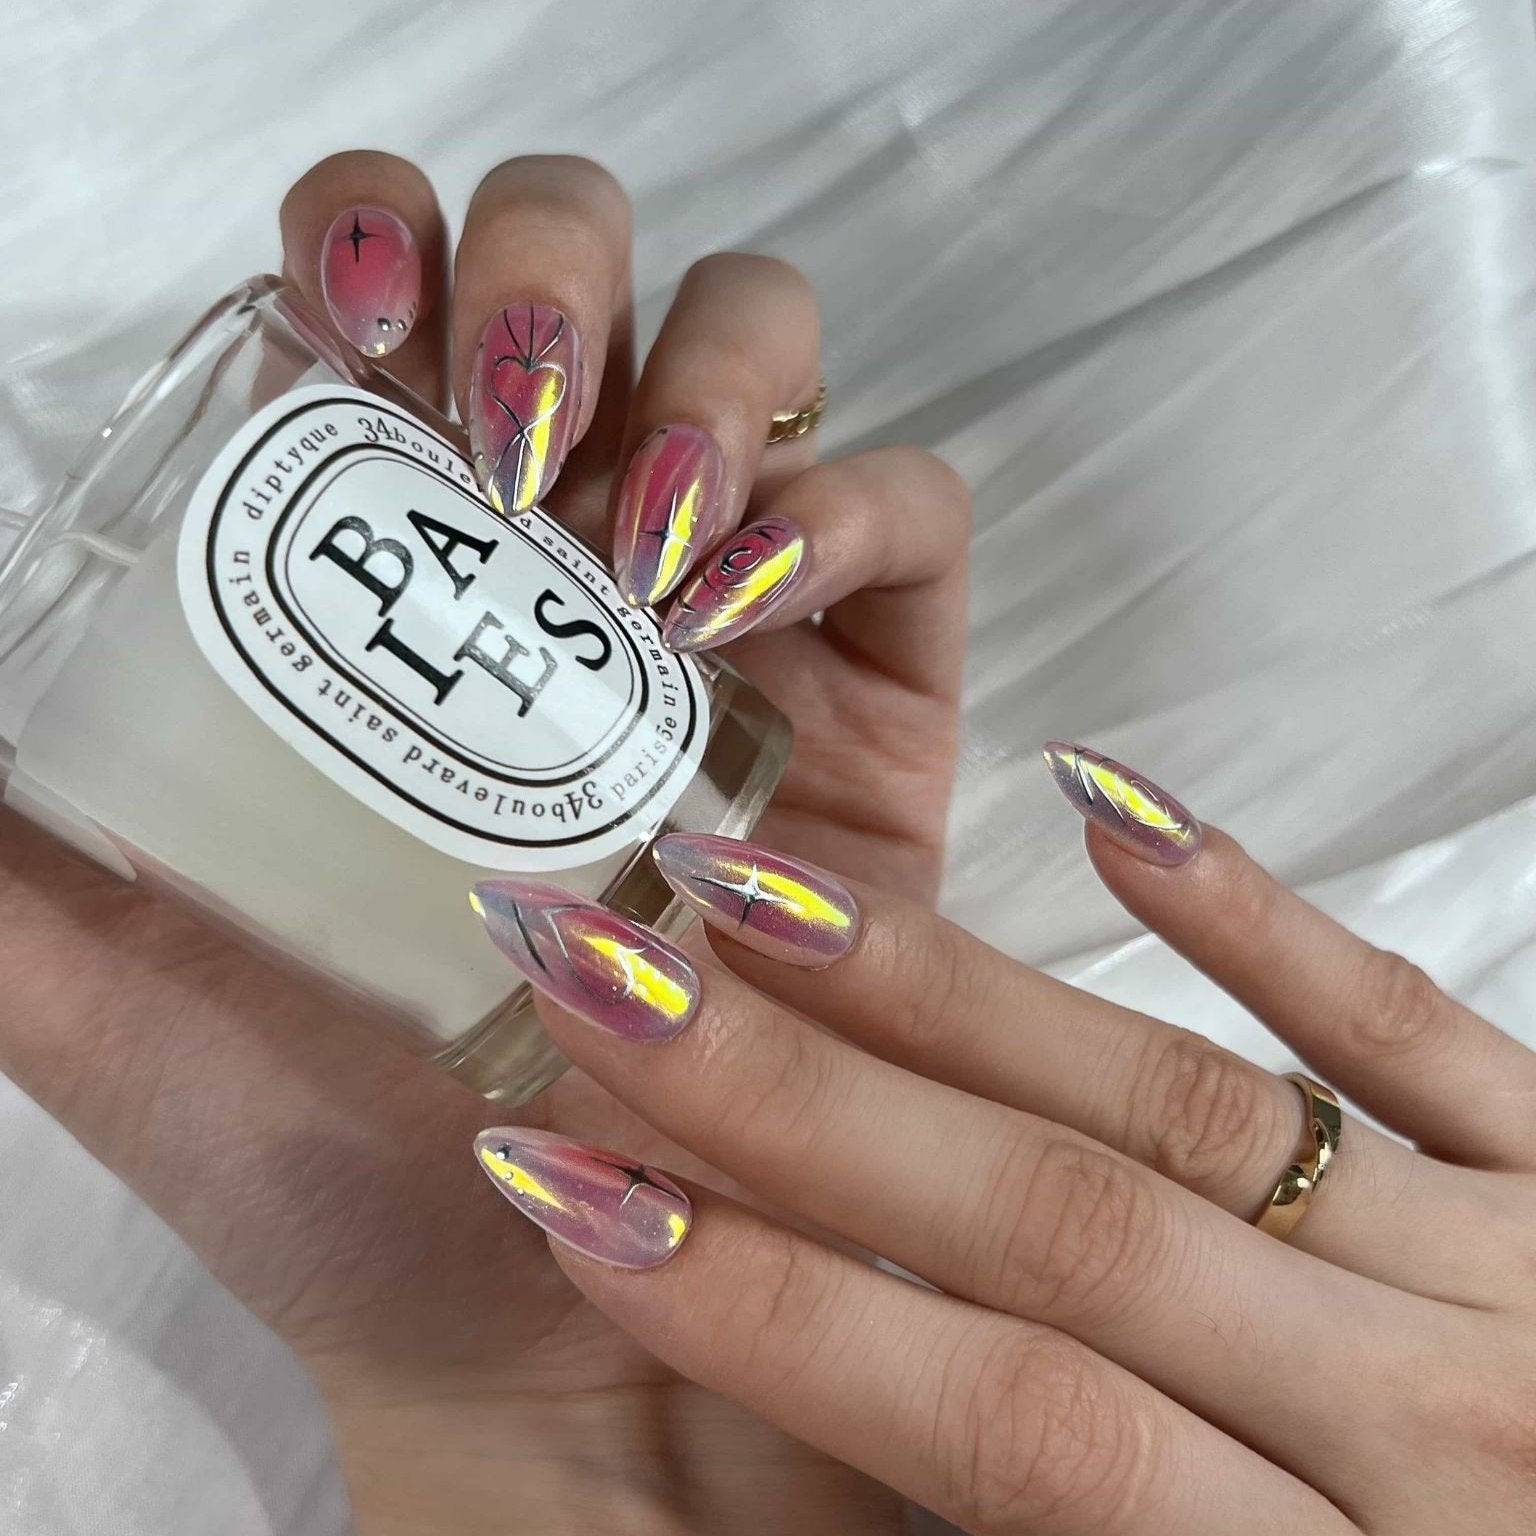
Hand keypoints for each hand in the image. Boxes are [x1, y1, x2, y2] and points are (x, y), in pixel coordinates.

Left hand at [0, 151, 966, 1533]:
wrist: (536, 1313)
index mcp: (384, 565)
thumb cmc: (327, 1145)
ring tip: (642, 543)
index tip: (350, 325)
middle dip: (559, 268)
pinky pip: (914, 517)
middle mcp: (563, 548)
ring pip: (765, 346)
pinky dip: (847, 509)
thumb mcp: (102, 984)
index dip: (379, 226)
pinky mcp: (876, 696)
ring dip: (710, 382)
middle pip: (595, 256)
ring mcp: (733, 609)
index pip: (394, 287)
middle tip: (509, 439)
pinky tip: (744, 603)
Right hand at [470, 746, 1535, 1535]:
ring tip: (760, 881)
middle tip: (606, 965)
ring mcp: (1520, 1271)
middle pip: (1054, 1225)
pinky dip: (1251, 912)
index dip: (773, 1310)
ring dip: (956, 989)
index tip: (573, 1188)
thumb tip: (857, 1485)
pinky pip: (1409, 1025)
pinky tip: (1103, 800)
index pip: (1003, 1423)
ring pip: (1181, 1101)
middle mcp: (1434, 1419)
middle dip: (796, 1099)